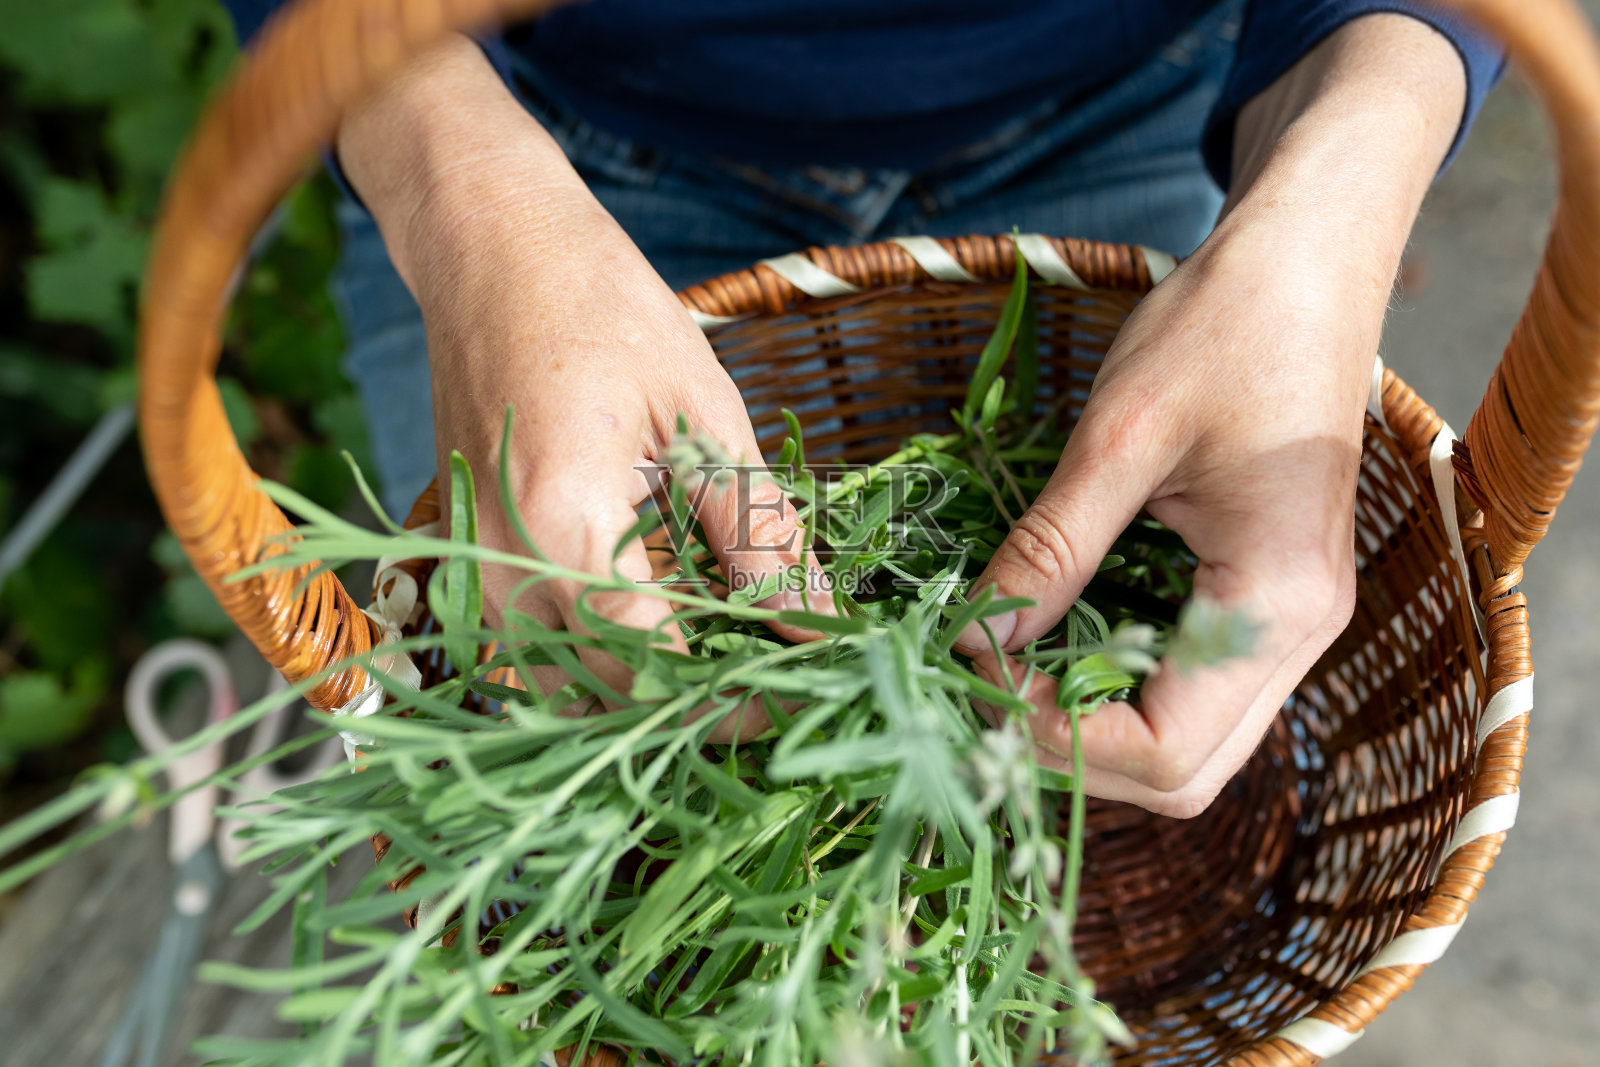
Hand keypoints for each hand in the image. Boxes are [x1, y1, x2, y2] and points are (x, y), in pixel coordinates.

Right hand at [338, 38, 825, 733]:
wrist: (490, 251)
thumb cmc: (601, 309)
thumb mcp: (705, 415)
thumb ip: (757, 533)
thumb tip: (816, 622)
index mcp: (561, 528)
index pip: (655, 667)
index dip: (738, 696)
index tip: (804, 691)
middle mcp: (499, 571)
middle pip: (607, 694)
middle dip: (700, 702)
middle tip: (780, 675)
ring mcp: (472, 571)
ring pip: (562, 687)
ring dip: (645, 689)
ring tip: (726, 650)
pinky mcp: (468, 562)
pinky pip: (533, 650)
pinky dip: (600, 658)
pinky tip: (662, 619)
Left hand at [953, 14, 1466, 816]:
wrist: (1306, 264)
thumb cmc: (1222, 329)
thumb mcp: (1118, 439)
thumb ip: (1050, 550)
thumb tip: (972, 641)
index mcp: (1277, 600)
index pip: (1166, 750)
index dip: (1058, 742)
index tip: (974, 686)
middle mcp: (1300, 635)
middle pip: (1182, 772)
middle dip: (1070, 755)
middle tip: (978, 696)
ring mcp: (1289, 623)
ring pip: (1187, 742)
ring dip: (1089, 729)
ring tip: (1001, 677)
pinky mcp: (1265, 600)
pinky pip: (1188, 686)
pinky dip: (1113, 688)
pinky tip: (1050, 644)